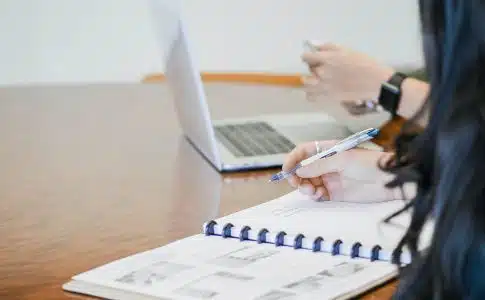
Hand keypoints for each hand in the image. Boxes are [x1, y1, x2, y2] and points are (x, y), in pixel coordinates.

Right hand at [282, 140, 399, 202]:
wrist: (390, 181)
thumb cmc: (369, 163)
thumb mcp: (342, 160)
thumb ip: (319, 166)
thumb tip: (299, 170)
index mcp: (327, 151)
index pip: (303, 152)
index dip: (293, 159)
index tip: (286, 170)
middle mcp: (326, 164)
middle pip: (302, 169)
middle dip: (297, 177)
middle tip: (298, 184)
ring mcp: (330, 179)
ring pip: (308, 183)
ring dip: (305, 187)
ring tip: (312, 191)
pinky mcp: (335, 194)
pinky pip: (318, 195)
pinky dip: (314, 196)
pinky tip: (319, 195)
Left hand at [301, 43, 394, 101]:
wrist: (375, 82)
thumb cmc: (364, 63)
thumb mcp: (346, 50)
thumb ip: (327, 47)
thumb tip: (313, 45)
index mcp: (326, 58)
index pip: (306, 57)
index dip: (309, 56)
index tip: (314, 57)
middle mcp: (322, 72)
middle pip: (309, 69)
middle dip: (314, 67)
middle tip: (324, 67)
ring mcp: (324, 86)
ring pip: (306, 84)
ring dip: (310, 81)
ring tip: (318, 80)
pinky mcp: (328, 97)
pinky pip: (311, 96)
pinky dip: (312, 93)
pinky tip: (319, 90)